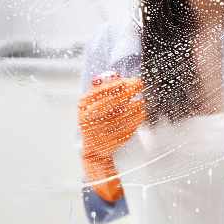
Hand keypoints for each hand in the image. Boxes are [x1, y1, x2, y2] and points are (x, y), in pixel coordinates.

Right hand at [78, 74, 145, 201]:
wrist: (94, 148)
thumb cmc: (96, 118)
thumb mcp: (94, 102)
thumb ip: (103, 88)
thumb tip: (115, 74)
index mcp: (83, 105)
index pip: (99, 92)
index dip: (114, 85)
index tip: (127, 80)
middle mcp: (87, 119)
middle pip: (110, 103)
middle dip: (127, 92)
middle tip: (139, 85)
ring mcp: (97, 133)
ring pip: (120, 117)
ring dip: (134, 106)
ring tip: (141, 101)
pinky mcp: (108, 143)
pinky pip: (125, 129)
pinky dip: (135, 120)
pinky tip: (141, 113)